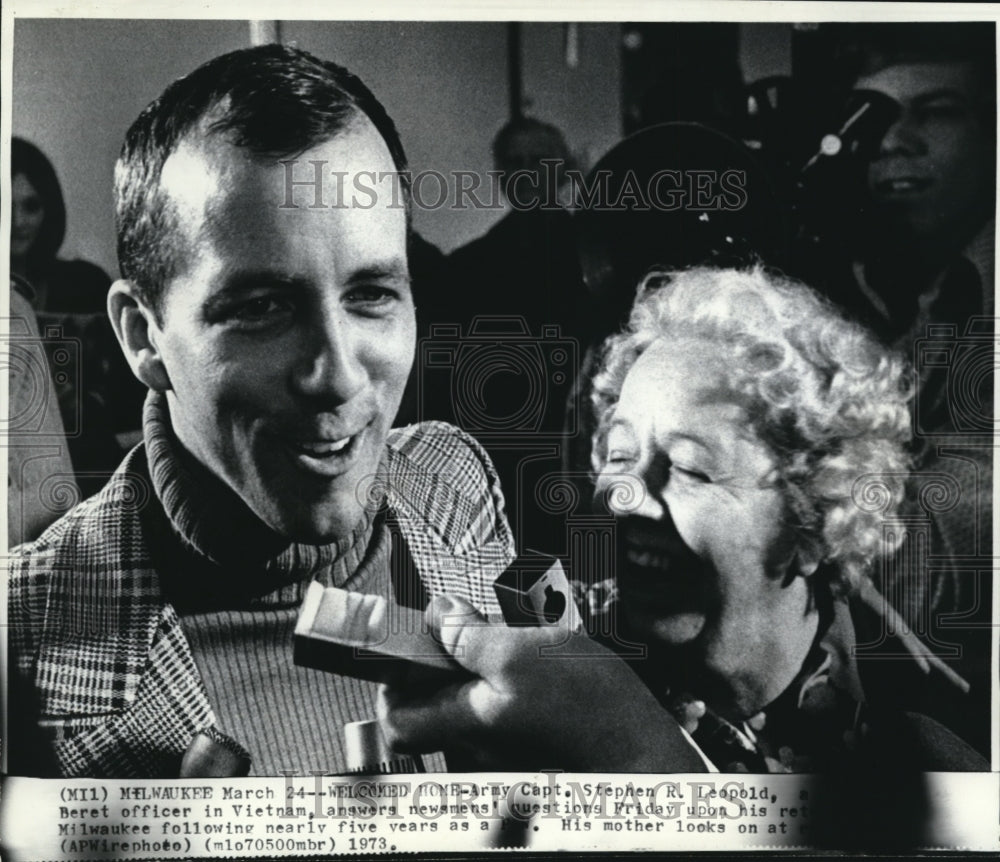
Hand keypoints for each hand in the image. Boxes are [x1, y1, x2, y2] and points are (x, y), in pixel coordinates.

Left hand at [378, 594, 706, 771]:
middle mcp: (474, 744)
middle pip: (431, 703)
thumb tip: (435, 614)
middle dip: (447, 660)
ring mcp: (500, 747)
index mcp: (463, 723)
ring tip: (517, 643)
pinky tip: (538, 664)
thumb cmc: (588, 706)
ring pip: (467, 699)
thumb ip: (469, 635)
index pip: (394, 719)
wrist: (643, 743)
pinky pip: (498, 706)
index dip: (393, 682)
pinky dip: (508, 680)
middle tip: (478, 630)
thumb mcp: (522, 652)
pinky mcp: (526, 742)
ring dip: (482, 665)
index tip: (413, 645)